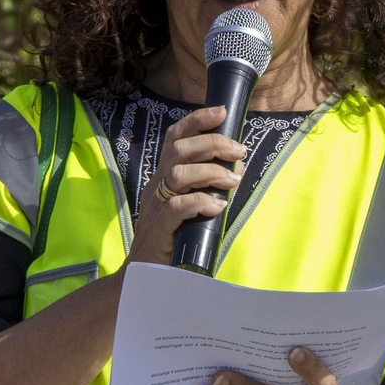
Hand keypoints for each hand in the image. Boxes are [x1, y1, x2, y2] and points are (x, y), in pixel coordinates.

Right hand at [127, 105, 246, 265]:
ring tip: (233, 182)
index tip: (222, 112)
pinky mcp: (159, 227)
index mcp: (163, 175)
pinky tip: (217, 207)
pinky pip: (177, 207)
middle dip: (214, 144)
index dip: (197, 120)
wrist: (146, 272)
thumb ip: (210, 184)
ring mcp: (155, 205)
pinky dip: (201, 202)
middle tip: (238, 151)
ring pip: (179, 174)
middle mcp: (156, 184)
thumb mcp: (190, 203)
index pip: (175, 137)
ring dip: (211, 173)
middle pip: (180, 149)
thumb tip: (238, 164)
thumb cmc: (174, 236)